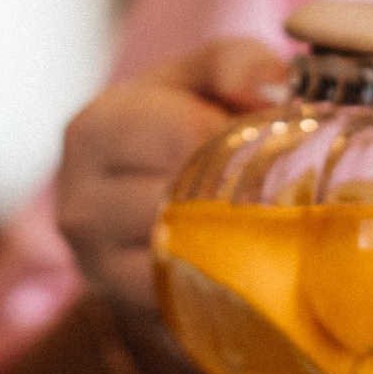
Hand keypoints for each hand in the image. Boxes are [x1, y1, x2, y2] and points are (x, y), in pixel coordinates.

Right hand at [55, 38, 286, 373]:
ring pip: (185, 254)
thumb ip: (235, 63)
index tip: (284, 143)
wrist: (140, 226)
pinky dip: (225, 280)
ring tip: (274, 221)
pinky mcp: (125, 310)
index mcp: (96, 129)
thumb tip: (276, 83)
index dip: (245, 138)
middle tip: (293, 187)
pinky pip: (187, 298)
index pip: (184, 131)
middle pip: (184, 197)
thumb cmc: (178, 135)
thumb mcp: (199, 82)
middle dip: (249, 191)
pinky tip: (252, 261)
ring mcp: (97, 265)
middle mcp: (79, 201)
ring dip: (242, 239)